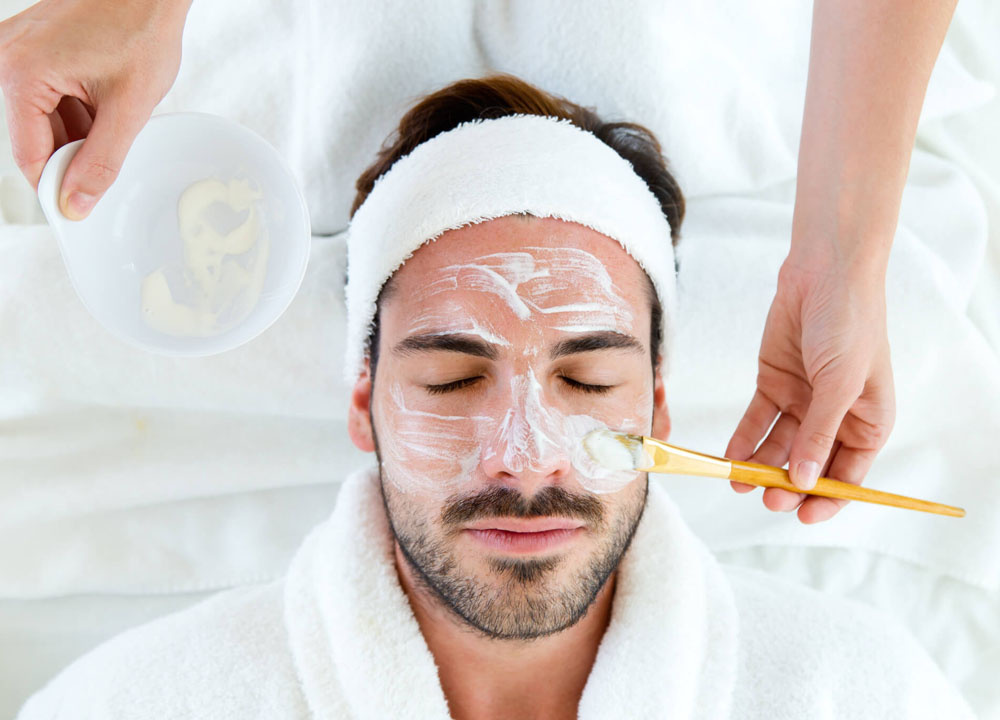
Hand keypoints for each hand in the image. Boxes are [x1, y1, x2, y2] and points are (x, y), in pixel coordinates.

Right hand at [0, 0, 190, 219]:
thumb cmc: (141, 30)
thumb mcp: (127, 108)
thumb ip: (101, 162)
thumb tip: (76, 202)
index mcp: (20, 73)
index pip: (29, 155)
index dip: (57, 186)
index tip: (80, 210)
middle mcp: (9, 58)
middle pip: (36, 136)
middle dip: (74, 155)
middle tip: (112, 165)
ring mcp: (20, 49)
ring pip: (46, 118)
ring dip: (81, 133)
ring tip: (116, 119)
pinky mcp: (37, 47)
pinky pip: (51, 95)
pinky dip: (80, 111)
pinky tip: (109, 107)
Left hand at [725, 257, 895, 522]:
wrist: (824, 272)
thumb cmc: (849, 323)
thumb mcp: (839, 383)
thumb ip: (820, 433)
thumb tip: (806, 481)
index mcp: (868, 421)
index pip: (849, 473)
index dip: (828, 498)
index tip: (803, 516)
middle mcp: (835, 416)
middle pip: (810, 464)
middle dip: (789, 484)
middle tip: (768, 497)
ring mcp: (803, 400)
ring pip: (779, 446)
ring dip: (761, 466)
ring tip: (740, 482)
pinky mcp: (775, 383)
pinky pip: (758, 420)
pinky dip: (744, 440)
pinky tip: (730, 458)